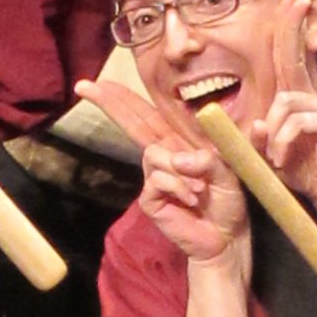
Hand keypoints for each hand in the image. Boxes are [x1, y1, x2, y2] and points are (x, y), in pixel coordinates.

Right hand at [74, 74, 249, 267]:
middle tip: (85, 87)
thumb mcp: (230, 168)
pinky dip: (177, 186)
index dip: (125, 97)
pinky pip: (157, 179)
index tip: (99, 81)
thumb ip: (210, 156)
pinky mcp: (150, 199)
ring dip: (178, 169)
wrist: (228, 235)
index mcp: (180, 143)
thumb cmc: (230, 199)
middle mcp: (164, 156)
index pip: (150, 114)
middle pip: (134, 124)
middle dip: (111, 104)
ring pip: (153, 154)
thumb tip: (181, 159)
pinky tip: (191, 199)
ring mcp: (154, 177)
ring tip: (199, 188)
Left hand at [248, 0, 316, 203]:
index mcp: (295, 98)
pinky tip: (282, 159)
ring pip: (284, 102)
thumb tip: (255, 124)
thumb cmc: (300, 168)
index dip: (290, 28)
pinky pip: (297, 122)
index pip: (289, 57)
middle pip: (295, 55)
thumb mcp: (270, 152)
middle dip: (293, 25)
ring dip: (272, 131)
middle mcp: (310, 96)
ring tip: (275, 156)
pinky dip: (283, 141)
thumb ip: (261, 137)